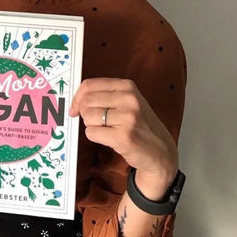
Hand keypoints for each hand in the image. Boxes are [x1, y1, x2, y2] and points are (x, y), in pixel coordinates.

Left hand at [69, 78, 177, 199]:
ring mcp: (128, 117)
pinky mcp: (124, 136)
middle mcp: (129, 99)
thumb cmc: (139, 125)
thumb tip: (75, 99)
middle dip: (86, 113)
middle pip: (86, 101)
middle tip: (98, 122)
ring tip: (108, 130)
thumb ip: (104, 95)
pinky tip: (110, 138)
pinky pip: (92, 133)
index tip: (75, 107)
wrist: (160, 151)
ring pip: (88, 117)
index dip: (77, 97)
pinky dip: (96, 137)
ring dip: (92, 126)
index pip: (89, 85)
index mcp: (127, 86)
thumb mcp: (127, 101)